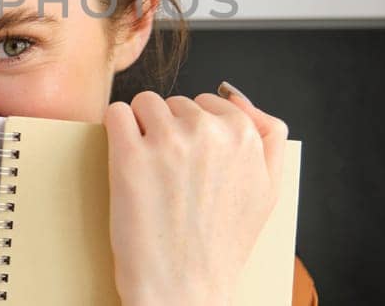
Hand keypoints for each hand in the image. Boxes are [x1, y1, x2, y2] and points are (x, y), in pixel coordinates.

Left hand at [103, 82, 289, 305]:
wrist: (185, 290)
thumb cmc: (222, 247)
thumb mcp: (268, 191)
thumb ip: (268, 137)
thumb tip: (240, 98)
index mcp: (245, 137)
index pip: (210, 102)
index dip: (195, 131)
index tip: (191, 162)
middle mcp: (210, 132)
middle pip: (176, 103)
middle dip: (169, 130)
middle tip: (171, 176)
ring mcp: (168, 141)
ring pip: (145, 103)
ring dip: (141, 129)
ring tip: (149, 172)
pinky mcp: (129, 155)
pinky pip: (117, 114)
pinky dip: (116, 131)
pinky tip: (125, 160)